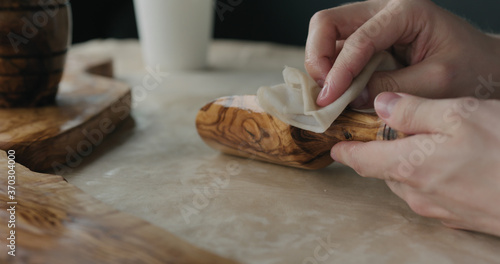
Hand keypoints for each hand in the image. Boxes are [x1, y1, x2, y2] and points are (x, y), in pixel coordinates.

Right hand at [305, 0, 499, 107]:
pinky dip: (332, 73)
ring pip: (326, 37)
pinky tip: (340, 92)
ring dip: (322, 67)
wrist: (486, 67)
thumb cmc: (472, 68)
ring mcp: (372, 26)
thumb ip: (392, 87)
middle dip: (318, 58)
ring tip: (332, 95)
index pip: (358, 38)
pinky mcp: (369, 43)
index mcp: (405, 11)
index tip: (329, 100)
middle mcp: (382, 11)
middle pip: (327, 23)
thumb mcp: (437, 81)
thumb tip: (351, 98)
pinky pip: (337, 52)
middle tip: (325, 91)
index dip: (339, 71)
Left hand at [331, 92, 499, 236]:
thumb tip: (380, 105)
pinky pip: (430, 194)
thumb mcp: (459, 114)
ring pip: (407, 182)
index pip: (361, 161)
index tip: (335, 145)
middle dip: (379, 151)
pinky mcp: (459, 218)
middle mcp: (418, 194)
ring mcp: (438, 210)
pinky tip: (449, 163)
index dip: (345, 151)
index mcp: (409, 166)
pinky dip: (428, 176)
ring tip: (422, 143)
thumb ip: (413, 110)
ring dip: (405, 163)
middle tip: (386, 131)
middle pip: (383, 171)